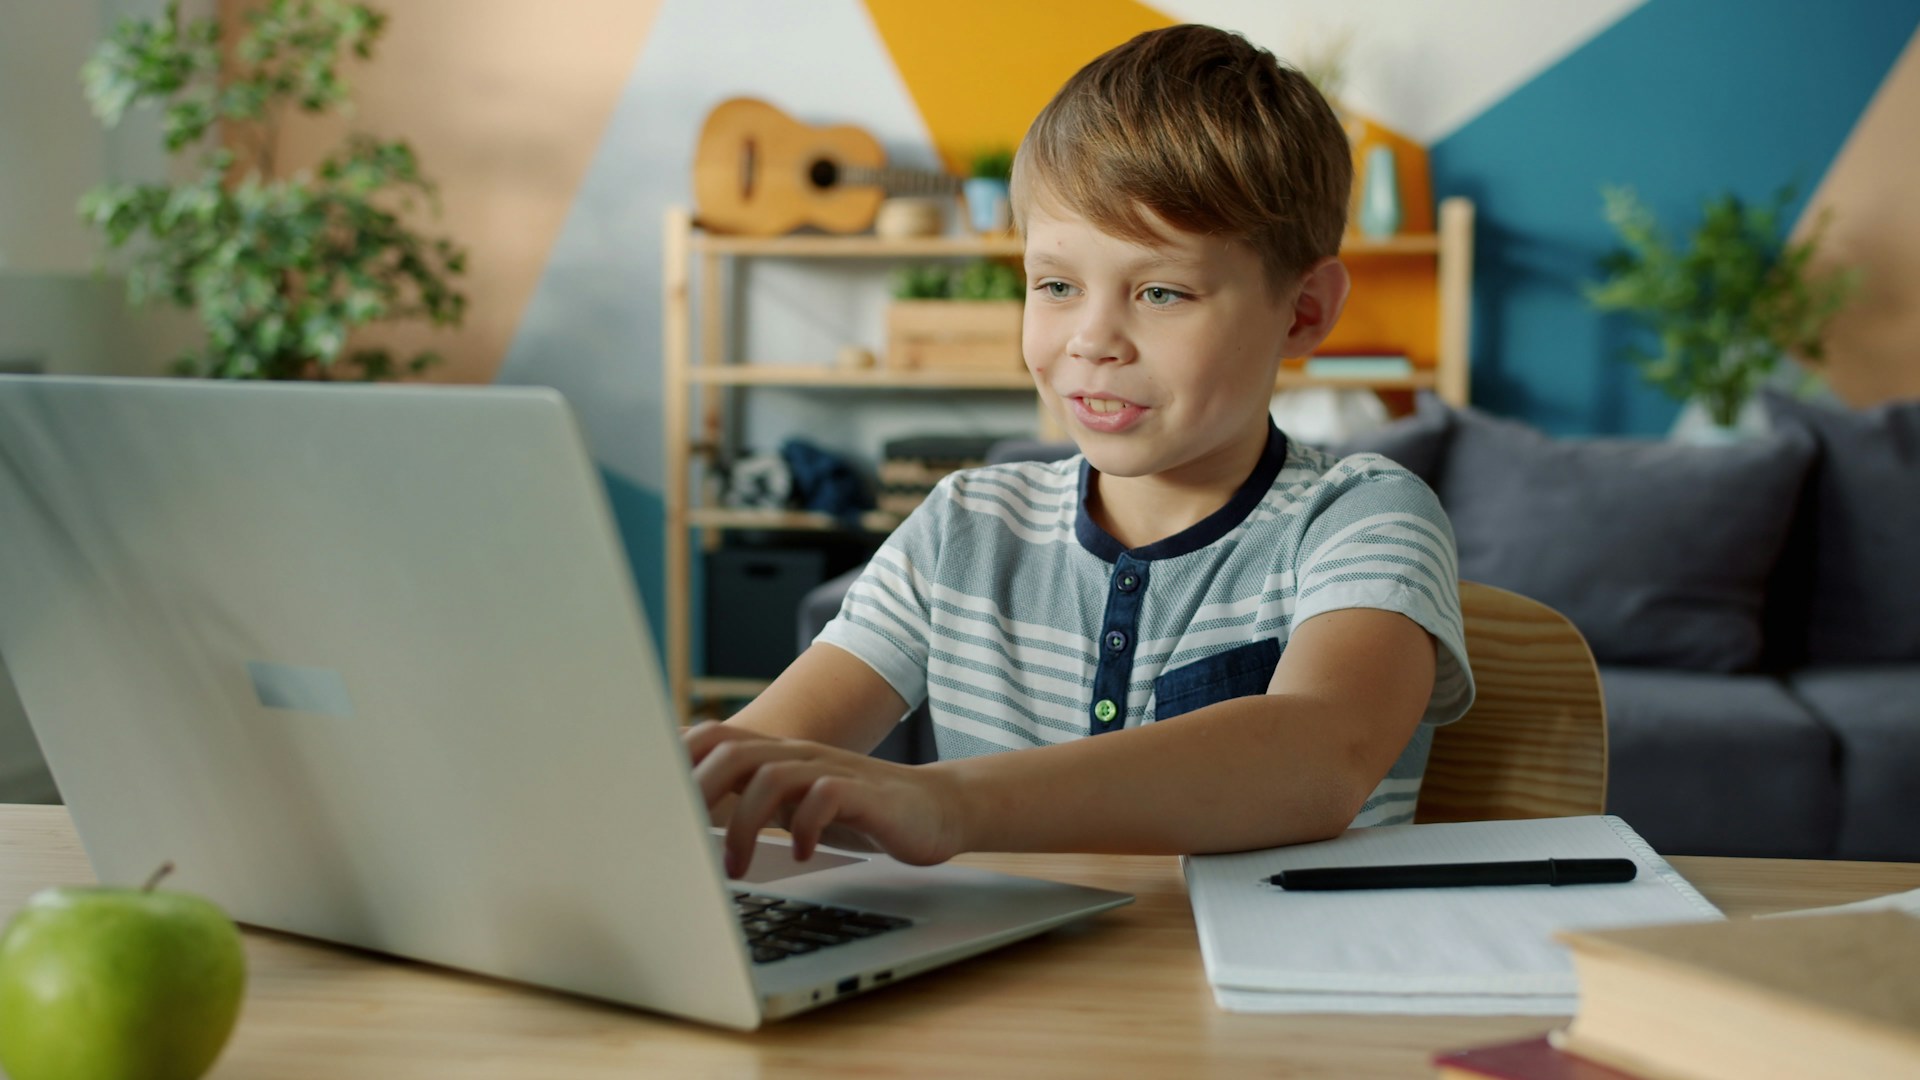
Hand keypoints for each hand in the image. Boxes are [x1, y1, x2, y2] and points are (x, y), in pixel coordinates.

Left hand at [683, 721, 967, 878]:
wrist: (933, 809)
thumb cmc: (856, 811)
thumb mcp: (795, 801)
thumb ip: (749, 798)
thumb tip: (687, 817)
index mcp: (776, 755)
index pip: (712, 736)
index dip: (674, 758)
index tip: (646, 798)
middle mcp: (798, 755)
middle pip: (731, 750)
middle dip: (697, 792)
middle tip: (680, 840)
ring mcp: (831, 770)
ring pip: (771, 774)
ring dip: (745, 824)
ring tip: (737, 868)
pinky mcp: (865, 794)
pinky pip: (826, 797)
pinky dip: (806, 826)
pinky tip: (803, 853)